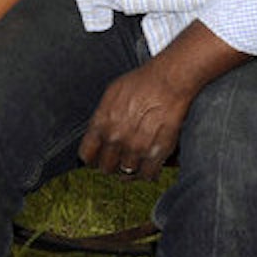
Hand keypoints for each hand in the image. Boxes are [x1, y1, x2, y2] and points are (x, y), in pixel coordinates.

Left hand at [78, 62, 192, 180]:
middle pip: (106, 168)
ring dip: (130, 167)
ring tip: (135, 158)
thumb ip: (101, 118)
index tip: (98, 156)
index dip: (92, 157)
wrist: (169, 81)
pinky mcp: (157, 153)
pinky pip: (148, 175)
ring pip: (126, 173)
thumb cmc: (142, 83)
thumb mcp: (111, 94)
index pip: (86, 156)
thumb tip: (96, 135)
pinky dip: (148, 172)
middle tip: (119, 156)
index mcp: (101, 124)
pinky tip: (149, 163)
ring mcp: (136, 148)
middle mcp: (116, 138)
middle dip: (111, 162)